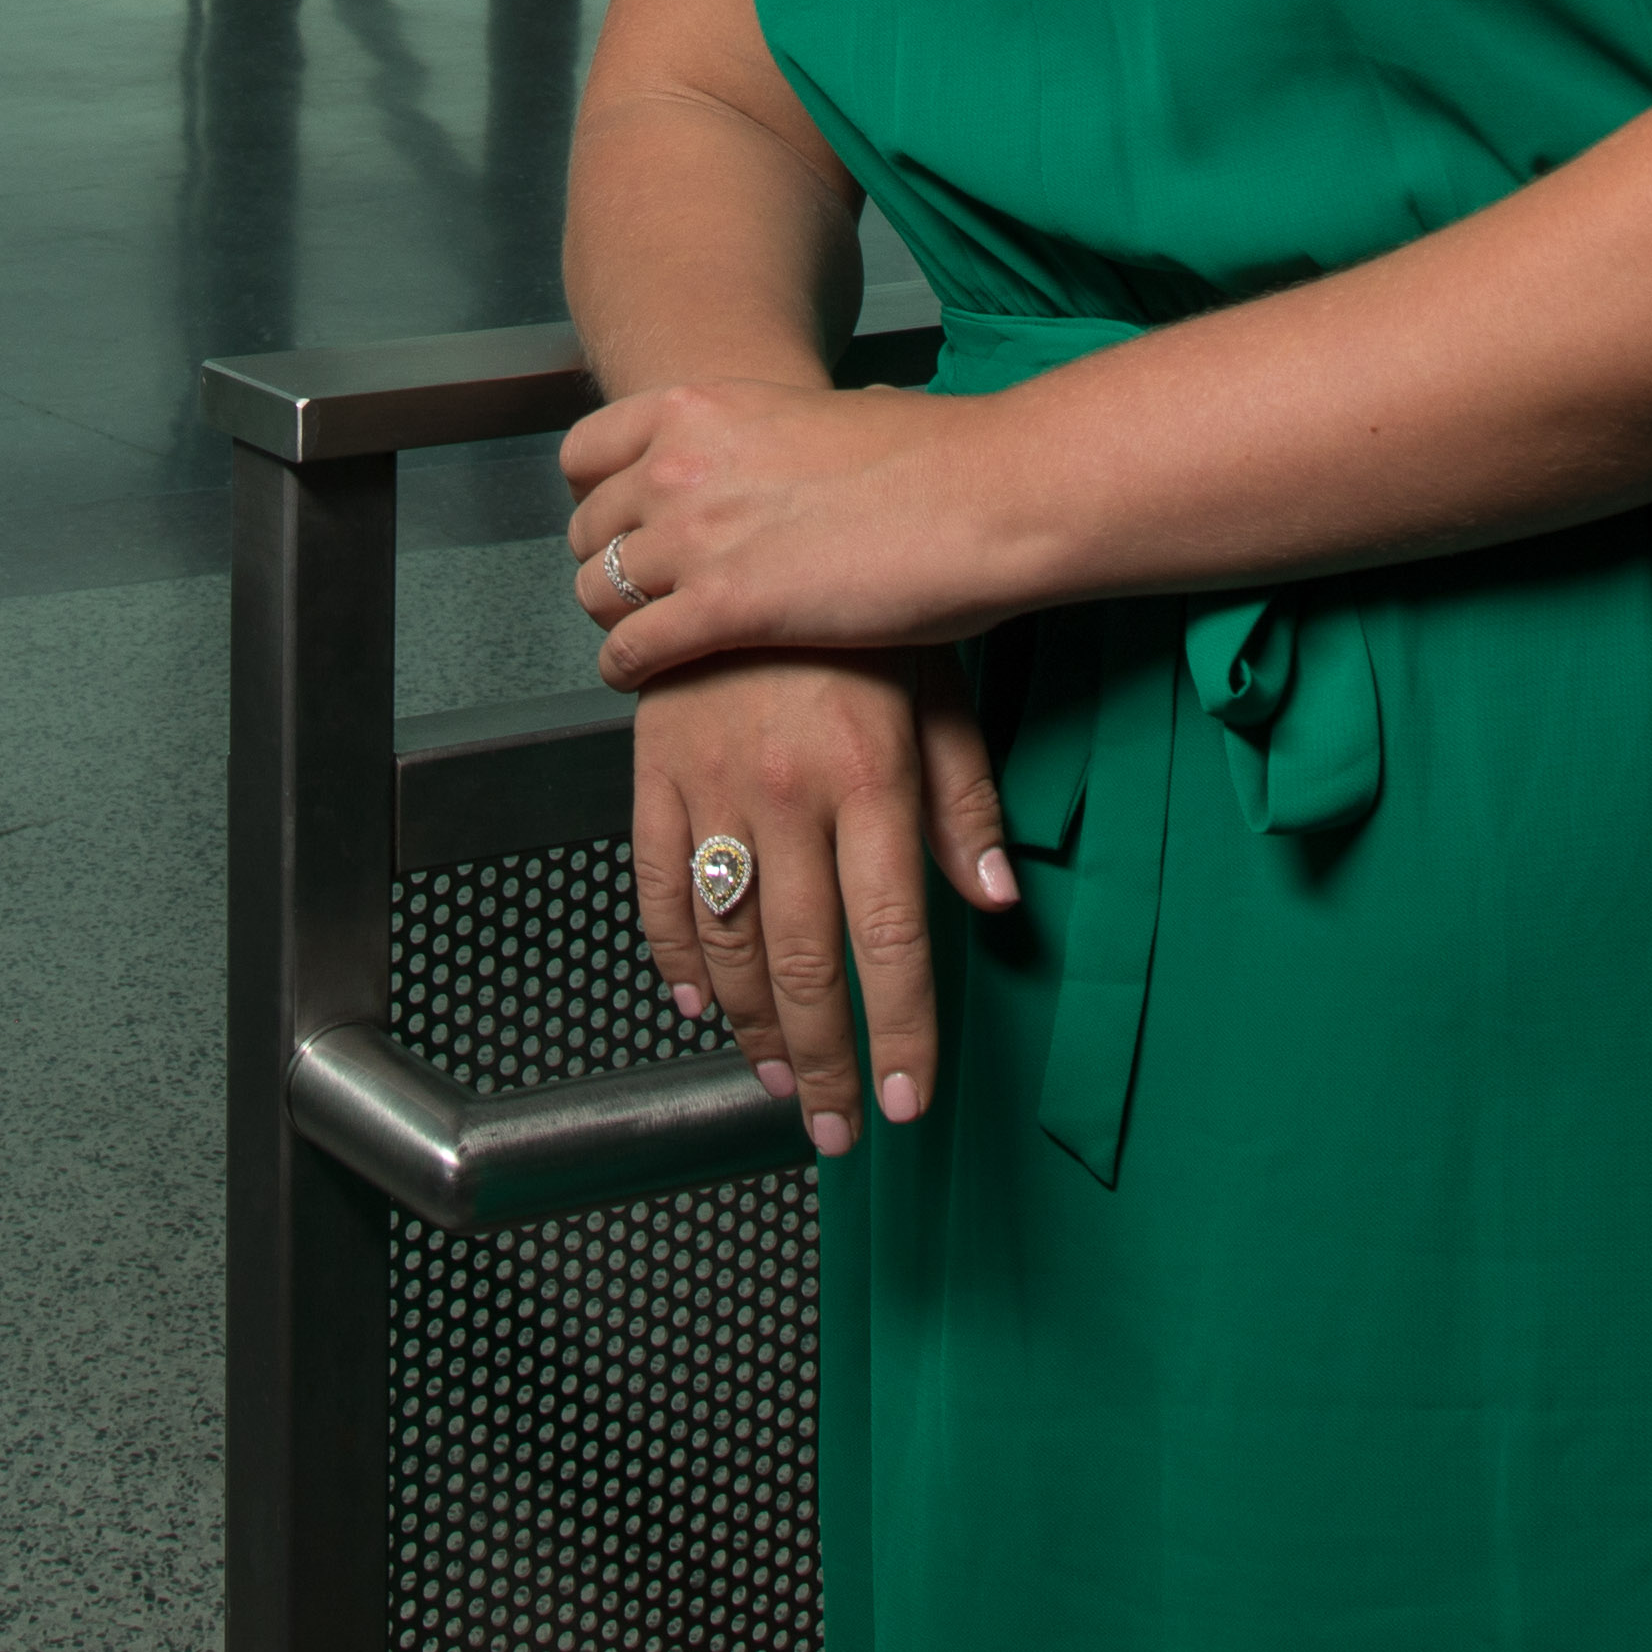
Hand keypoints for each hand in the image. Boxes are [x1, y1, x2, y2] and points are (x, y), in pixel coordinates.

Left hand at [560, 374, 1015, 682]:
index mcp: (701, 407)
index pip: (585, 455)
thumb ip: (775, 432)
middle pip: (587, 530)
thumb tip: (794, 436)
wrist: (987, 493)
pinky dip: (627, 669)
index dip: (596, 498)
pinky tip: (645, 680)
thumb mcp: (824, 413)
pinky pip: (631, 648)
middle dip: (610, 565)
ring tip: (647, 639)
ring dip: (617, 621)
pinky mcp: (723, 609)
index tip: (618, 526)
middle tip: (644, 594)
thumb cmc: (934, 458)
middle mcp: (680, 464)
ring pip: (597, 592)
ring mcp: (695, 536)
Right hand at [628, 648, 1015, 1154]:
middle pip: (805, 963)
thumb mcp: (939, 691)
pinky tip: (699, 1003)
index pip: (891, 938)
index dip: (899, 1031)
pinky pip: (655, 885)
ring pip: (728, 941)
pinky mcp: (654, 771)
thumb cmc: (861, 615)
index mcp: (868, 778)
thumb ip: (964, 804)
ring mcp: (711, 786)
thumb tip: (997, 902)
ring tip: (782, 1081)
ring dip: (755, 1028)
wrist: (750, 523)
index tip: (907, 1100)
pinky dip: (674, 957)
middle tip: (840, 1128)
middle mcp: (786, 793)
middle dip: (826, 1062)